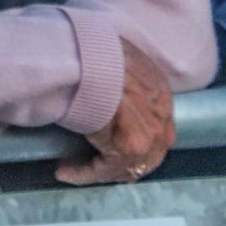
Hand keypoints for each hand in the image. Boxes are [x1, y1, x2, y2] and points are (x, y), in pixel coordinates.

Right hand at [57, 38, 174, 186]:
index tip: (108, 145)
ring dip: (100, 171)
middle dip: (123, 163)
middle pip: (150, 152)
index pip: (156, 126)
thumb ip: (118, 75)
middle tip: (94, 164)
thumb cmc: (89, 51)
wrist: (84, 53)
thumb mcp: (113, 57)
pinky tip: (64, 171)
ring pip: (129, 165)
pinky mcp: (130, 145)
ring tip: (73, 169)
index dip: (135, 140)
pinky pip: (105, 168)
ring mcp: (150, 131)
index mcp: (159, 88)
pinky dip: (84, 173)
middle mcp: (162, 113)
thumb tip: (103, 89)